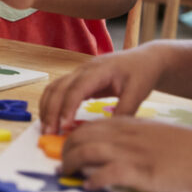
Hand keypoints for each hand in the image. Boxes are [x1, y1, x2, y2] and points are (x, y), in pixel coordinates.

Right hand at [39, 43, 170, 133]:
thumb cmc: (141, 73)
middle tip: (49, 133)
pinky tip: (52, 118)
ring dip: (47, 107)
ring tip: (47, 128)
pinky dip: (51, 103)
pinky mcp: (78, 79)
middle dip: (51, 110)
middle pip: (58, 88)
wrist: (144, 59)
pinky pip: (58, 89)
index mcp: (98, 70)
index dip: (67, 107)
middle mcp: (83, 69)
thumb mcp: (137, 92)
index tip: (64, 127)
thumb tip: (108, 132)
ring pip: (54, 87)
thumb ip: (124, 110)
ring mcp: (78, 73)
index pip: (76, 89)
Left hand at [61, 118, 191, 191]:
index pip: (89, 126)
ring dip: (72, 163)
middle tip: (61, 161)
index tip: (66, 146)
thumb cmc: (183, 147)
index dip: (72, 136)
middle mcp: (125, 136)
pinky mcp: (141, 172)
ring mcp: (131, 153)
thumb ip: (130, 135)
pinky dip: (94, 180)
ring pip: (87, 152)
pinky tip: (89, 186)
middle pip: (82, 137)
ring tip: (66, 173)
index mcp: (128, 125)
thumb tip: (109, 145)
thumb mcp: (152, 132)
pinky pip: (108, 174)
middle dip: (66, 149)